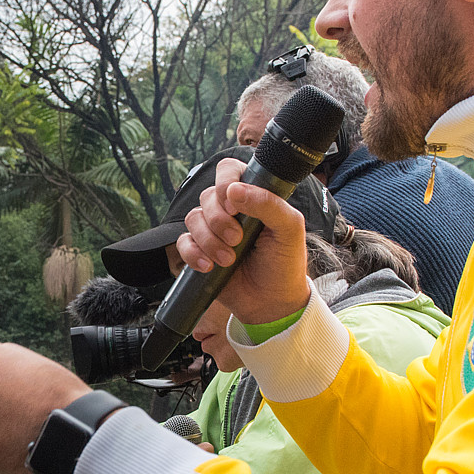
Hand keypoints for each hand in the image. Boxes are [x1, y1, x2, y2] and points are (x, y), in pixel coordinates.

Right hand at [175, 160, 312, 326]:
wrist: (272, 303)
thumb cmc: (285, 263)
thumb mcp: (289, 229)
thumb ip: (268, 204)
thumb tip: (235, 190)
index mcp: (253, 196)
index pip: (229, 170)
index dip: (225, 182)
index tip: (235, 206)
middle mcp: (231, 210)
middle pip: (207, 196)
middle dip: (219, 220)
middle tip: (237, 239)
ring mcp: (213, 230)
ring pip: (193, 218)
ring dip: (209, 240)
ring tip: (228, 259)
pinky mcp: (200, 251)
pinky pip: (183, 242)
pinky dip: (193, 254)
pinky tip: (209, 266)